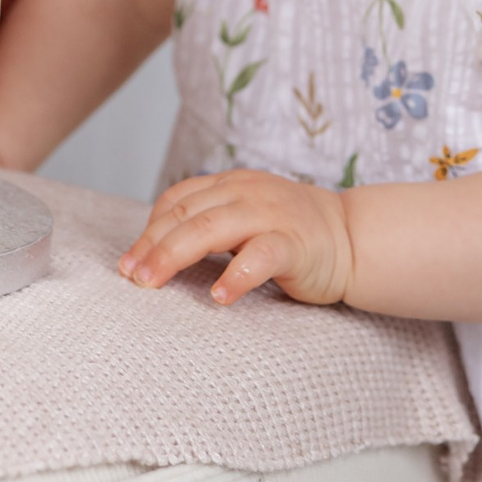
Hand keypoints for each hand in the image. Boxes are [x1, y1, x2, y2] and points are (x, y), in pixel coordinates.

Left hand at [119, 166, 355, 308]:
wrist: (353, 239)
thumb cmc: (290, 235)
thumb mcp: (243, 218)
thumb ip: (208, 224)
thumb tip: (155, 253)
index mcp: (230, 184)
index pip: (177, 201)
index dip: (148, 231)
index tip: (128, 262)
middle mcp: (246, 192)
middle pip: (186, 215)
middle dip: (152, 247)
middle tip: (130, 277)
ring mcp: (271, 215)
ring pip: (211, 229)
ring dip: (175, 256)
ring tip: (152, 283)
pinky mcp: (295, 244)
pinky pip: (260, 256)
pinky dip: (236, 275)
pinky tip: (218, 297)